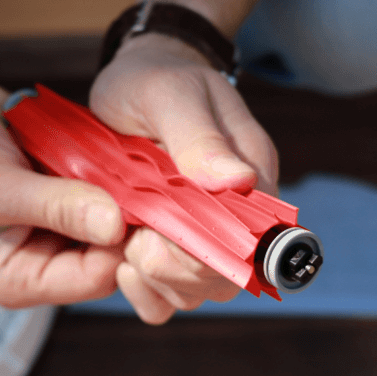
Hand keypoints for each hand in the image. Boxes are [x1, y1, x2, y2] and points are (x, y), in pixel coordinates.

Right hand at [0, 82, 126, 307]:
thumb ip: (52, 207)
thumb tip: (112, 226)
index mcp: (20, 278)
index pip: (94, 278)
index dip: (121, 246)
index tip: (140, 205)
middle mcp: (45, 259)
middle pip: (113, 252)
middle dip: (127, 216)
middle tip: (138, 177)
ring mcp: (62, 226)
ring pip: (118, 219)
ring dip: (124, 189)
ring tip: (120, 158)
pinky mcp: (73, 195)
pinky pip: (111, 190)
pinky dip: (116, 170)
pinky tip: (113, 148)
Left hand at [90, 33, 278, 323]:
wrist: (132, 81)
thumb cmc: (153, 79)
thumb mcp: (169, 95)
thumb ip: (199, 138)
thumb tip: (237, 182)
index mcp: (250, 173)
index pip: (253, 238)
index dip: (207, 251)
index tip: (158, 234)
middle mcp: (237, 211)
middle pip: (226, 276)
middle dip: (176, 270)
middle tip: (136, 240)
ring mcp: (205, 232)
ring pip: (199, 291)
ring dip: (159, 283)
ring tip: (127, 247)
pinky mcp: (173, 246)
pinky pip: (172, 295)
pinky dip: (149, 294)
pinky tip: (123, 268)